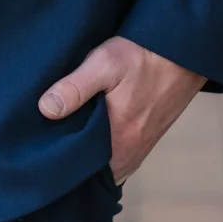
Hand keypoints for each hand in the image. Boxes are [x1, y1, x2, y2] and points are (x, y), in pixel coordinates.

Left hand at [38, 35, 204, 182]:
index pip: (79, 168)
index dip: (58, 156)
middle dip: (69, 152)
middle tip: (48, 130)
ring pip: (102, 159)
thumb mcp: (104, 64)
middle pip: (89, 165)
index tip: (41, 139)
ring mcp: (138, 150)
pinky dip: (101, 144)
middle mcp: (129, 155)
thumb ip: (75, 88)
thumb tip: (45, 109)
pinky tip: (88, 124)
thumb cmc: (142, 57)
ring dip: (86, 147)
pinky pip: (115, 152)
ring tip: (65, 125)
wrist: (181, 53)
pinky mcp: (143, 139)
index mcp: (117, 144)